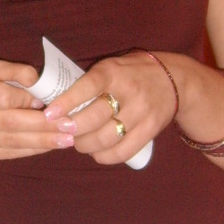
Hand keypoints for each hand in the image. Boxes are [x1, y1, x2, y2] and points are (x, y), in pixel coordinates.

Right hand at [0, 60, 72, 159]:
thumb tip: (37, 79)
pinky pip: (4, 153)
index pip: (3, 97)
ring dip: (41, 141)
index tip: (50, 103)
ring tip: (66, 139)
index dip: (28, 101)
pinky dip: (29, 151)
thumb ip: (12, 71)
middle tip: (71, 125)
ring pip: (9, 141)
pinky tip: (48, 147)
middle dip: (43, 125)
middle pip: (9, 122)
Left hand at [43, 50, 176, 164]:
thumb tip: (58, 105)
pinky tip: (96, 152)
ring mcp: (141, 113)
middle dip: (72, 129)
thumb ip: (90, 83)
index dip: (67, 101)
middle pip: (94, 118)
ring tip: (78, 142)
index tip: (50, 114)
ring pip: (106, 138)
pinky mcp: (150, 130)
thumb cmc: (132, 73)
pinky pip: (122, 152)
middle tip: (63, 131)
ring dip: (85, 145)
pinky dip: (104, 156)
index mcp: (114, 72)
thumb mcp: (112, 67)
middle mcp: (129, 92)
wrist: (174, 80)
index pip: (88, 87)